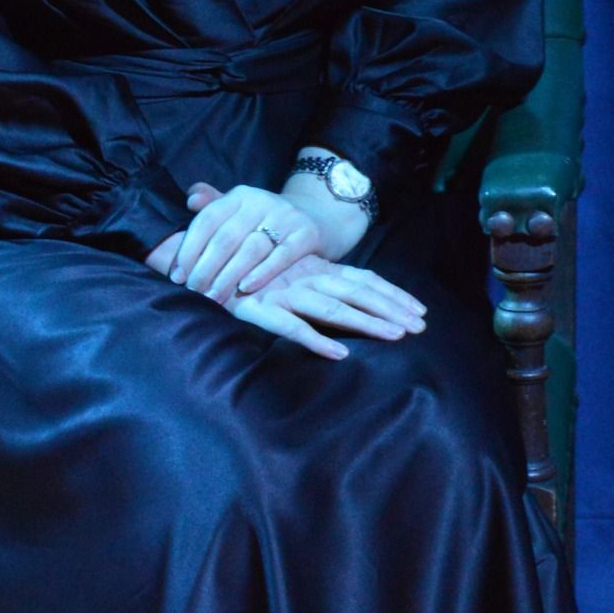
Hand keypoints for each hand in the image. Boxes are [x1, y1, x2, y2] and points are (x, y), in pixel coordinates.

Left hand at [170, 181, 323, 303]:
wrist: (319, 215)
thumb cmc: (267, 219)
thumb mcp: (240, 208)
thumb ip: (213, 204)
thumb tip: (189, 199)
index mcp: (239, 195)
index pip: (207, 220)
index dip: (189, 248)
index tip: (176, 275)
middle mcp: (261, 201)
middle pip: (226, 237)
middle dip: (205, 268)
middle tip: (193, 291)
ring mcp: (286, 217)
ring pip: (250, 248)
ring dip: (228, 275)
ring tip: (213, 296)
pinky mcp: (306, 234)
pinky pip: (282, 256)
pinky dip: (263, 273)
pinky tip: (246, 288)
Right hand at [225, 251, 426, 360]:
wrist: (192, 258)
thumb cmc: (238, 266)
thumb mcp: (278, 270)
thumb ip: (305, 279)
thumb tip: (339, 297)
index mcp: (311, 268)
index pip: (360, 279)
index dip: (391, 293)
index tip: (419, 309)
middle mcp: (302, 277)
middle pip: (355, 293)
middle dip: (390, 308)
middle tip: (421, 327)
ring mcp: (281, 292)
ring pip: (331, 308)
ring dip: (365, 322)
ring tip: (395, 336)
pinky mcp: (257, 309)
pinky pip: (290, 327)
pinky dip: (314, 339)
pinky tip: (339, 354)